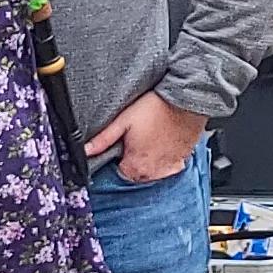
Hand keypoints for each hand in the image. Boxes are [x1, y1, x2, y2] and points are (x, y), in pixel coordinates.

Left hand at [85, 91, 207, 184]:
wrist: (187, 101)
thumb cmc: (156, 109)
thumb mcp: (124, 121)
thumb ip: (103, 139)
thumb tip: (85, 151)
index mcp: (135, 167)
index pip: (118, 172)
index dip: (118, 157)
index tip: (123, 144)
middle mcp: (153, 172)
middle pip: (135, 172)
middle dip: (134, 158)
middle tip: (137, 137)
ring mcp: (170, 167)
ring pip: (152, 170)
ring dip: (149, 159)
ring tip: (151, 137)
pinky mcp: (182, 160)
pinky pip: (169, 165)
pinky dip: (165, 157)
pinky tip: (164, 141)